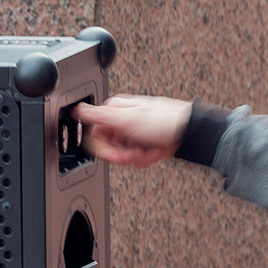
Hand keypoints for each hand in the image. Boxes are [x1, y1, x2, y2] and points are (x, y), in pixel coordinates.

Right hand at [73, 95, 191, 167]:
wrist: (190, 132)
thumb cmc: (164, 121)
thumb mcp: (128, 119)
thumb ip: (100, 115)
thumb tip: (77, 108)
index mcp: (114, 111)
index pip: (94, 135)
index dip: (104, 149)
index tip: (116, 154)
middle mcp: (122, 121)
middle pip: (108, 147)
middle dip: (123, 154)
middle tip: (135, 153)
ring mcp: (133, 133)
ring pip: (122, 155)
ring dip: (137, 157)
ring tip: (149, 150)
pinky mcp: (143, 144)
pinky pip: (136, 158)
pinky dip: (146, 158)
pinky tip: (155, 151)